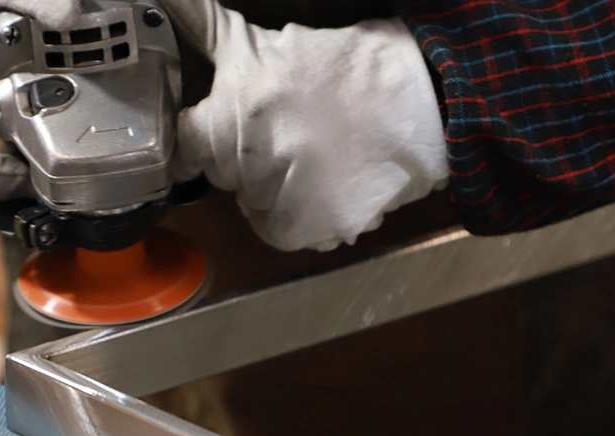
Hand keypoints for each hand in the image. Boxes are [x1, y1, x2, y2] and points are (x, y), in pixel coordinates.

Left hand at [161, 0, 448, 250]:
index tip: (220, 134)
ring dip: (276, 188)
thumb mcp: (266, 41)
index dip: (203, 137)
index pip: (188, 143)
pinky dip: (300, 217)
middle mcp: (248, 155)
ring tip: (317, 157)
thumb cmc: (350, 68)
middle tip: (292, 134)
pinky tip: (328, 186)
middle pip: (226, 176)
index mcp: (232, 106)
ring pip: (253, 205)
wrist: (425, 99)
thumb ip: (208, 24)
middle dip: (248, 159)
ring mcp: (280, 194)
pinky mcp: (312, 225)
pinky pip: (281, 232)